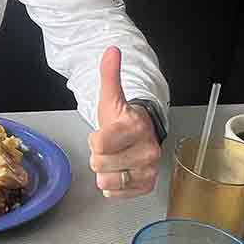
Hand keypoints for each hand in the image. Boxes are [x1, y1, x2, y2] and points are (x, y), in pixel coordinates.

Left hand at [87, 46, 161, 199]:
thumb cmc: (123, 120)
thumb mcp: (112, 97)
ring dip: (105, 172)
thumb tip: (111, 50)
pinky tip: (120, 170)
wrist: (144, 135)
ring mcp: (148, 171)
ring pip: (105, 181)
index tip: (105, 133)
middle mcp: (146, 151)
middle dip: (99, 156)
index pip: (98, 144)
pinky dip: (112, 185)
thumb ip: (109, 74)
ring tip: (115, 159)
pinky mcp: (146, 186)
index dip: (95, 139)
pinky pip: (113, 194)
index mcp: (136, 128)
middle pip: (99, 164)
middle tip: (111, 147)